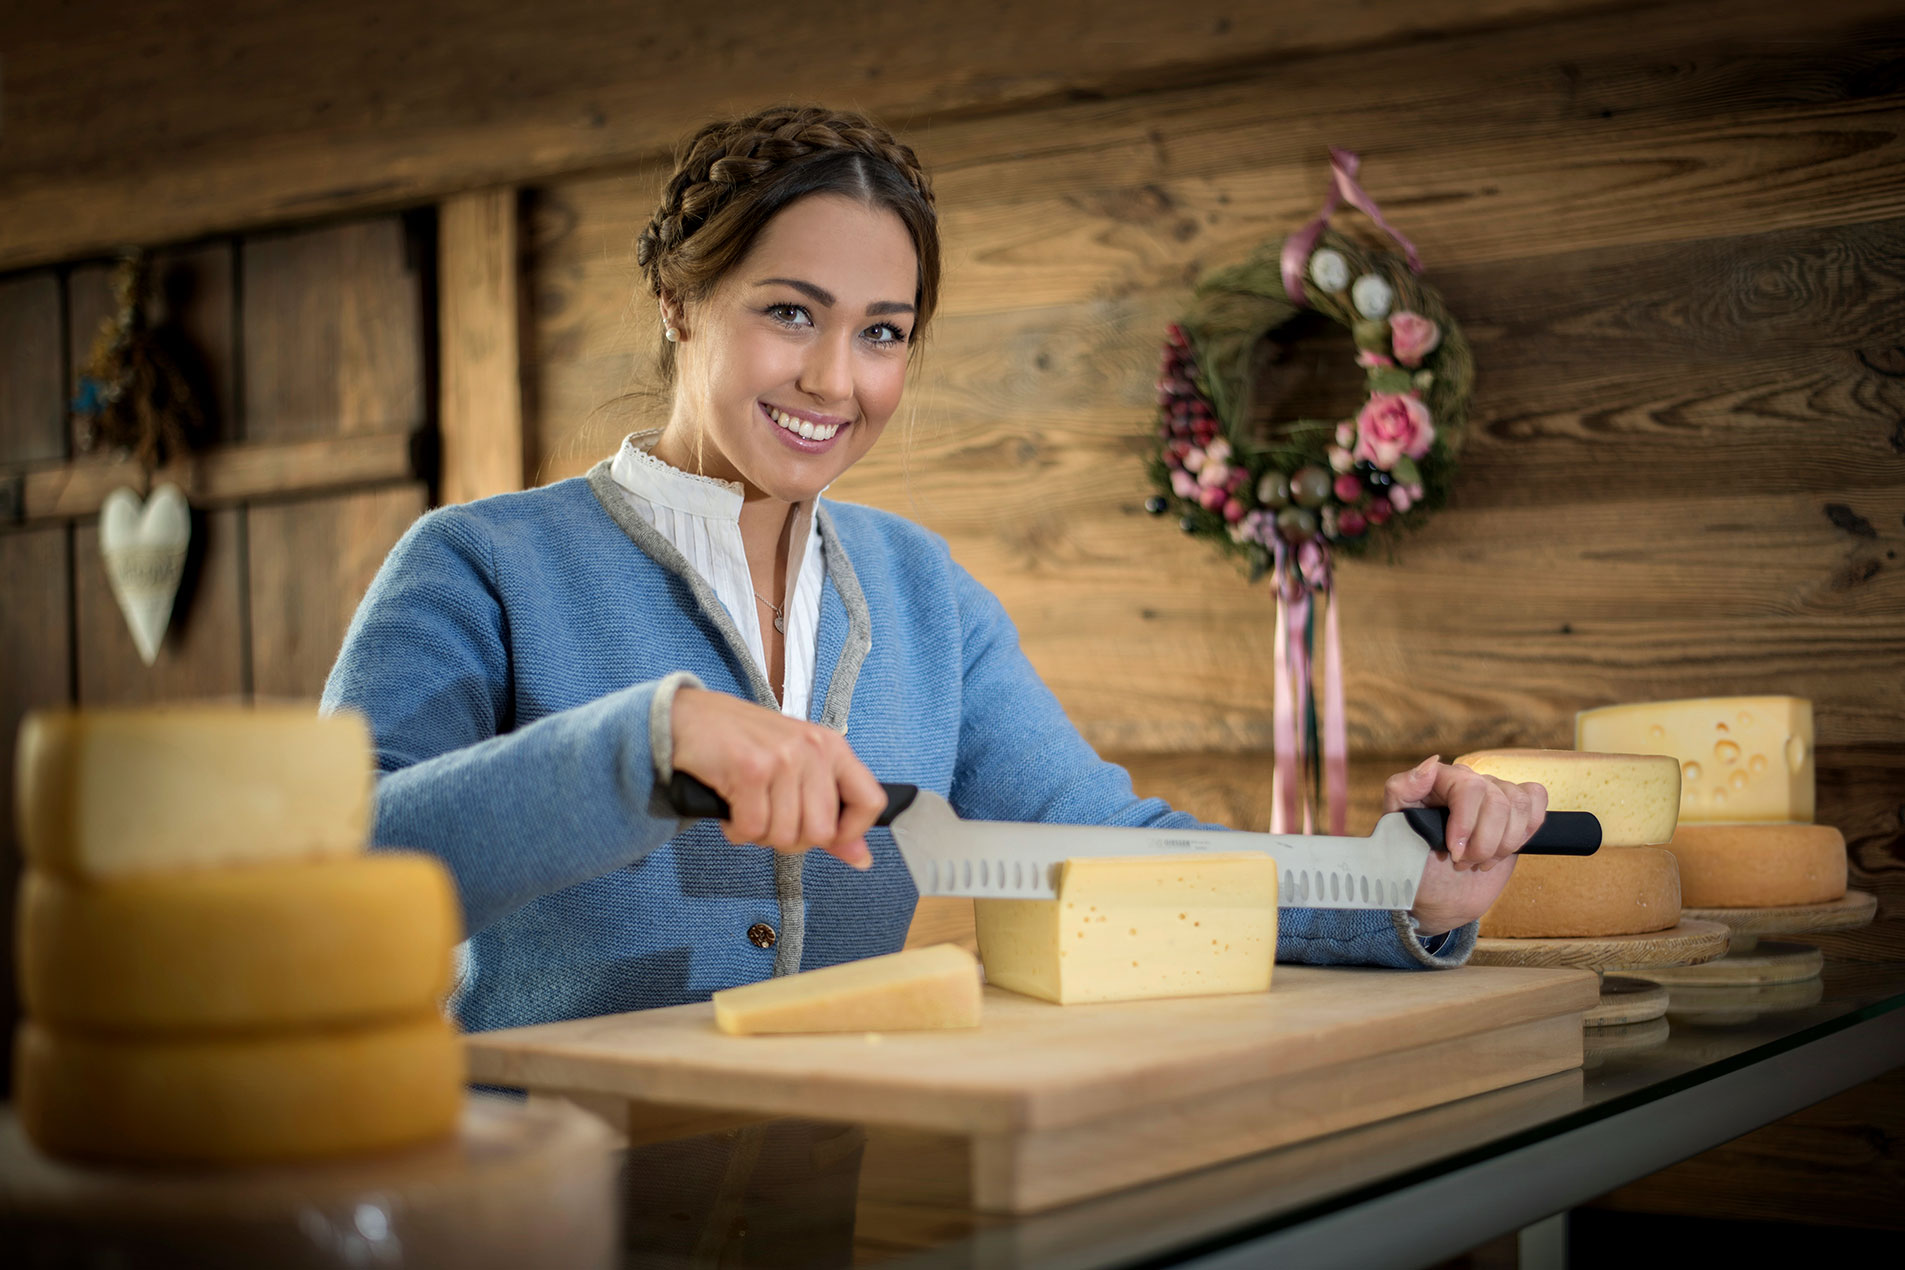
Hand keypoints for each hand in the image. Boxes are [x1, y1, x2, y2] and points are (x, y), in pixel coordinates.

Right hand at [669, 687, 882, 870]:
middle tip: (769, 817)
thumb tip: (861, 857)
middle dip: (790, 838)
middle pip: (821, 832)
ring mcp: (783, 758)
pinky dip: (736, 830)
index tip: (827, 835)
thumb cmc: (744, 745)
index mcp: (832, 747)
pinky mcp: (750, 770)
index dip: (850, 832)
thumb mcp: (797, 770)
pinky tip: (730, 807)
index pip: (870, 802)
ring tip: (747, 807)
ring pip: (784, 836)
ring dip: (759, 833)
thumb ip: (831, 815)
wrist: (689, 718)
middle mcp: (813, 749)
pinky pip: (752, 830)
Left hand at [1383, 755, 1548, 936]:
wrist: (1436, 896)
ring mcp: (1493, 794)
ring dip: (1503, 843)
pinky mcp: (1515, 811)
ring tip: (1478, 862)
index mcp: (1436, 780)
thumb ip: (1402, 791)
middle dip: (1483, 842)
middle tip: (1462, 863)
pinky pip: (1536, 801)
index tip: (1454, 852)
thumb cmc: (1412, 865)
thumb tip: (1431, 765)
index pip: (1468, 786)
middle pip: (1497, 801)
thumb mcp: (1392, 831)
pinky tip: (1504, 849)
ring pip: (1519, 805)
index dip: (1466, 823)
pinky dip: (1526, 830)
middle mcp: (1467, 782)